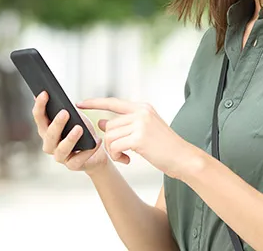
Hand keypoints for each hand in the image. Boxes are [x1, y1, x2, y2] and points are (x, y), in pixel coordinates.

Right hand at [32, 91, 108, 173]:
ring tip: (79, 128)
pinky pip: (78, 160)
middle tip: (65, 112)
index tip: (45, 93)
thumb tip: (57, 95)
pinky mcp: (72, 166)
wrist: (96, 152)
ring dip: (70, 138)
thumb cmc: (83, 132)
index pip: (39, 117)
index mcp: (47, 130)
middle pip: (49, 134)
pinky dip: (88, 151)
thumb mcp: (76, 117)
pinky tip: (96, 142)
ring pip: (61, 149)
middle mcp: (50, 144)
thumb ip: (66, 109)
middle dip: (56, 123)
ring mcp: (60, 156)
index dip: (40, 106)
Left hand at [77, 98, 198, 178]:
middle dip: (109, 142)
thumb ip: (125, 125)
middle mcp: (141, 112)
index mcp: (142, 107)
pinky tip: (127, 161)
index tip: (80, 103)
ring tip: (124, 157)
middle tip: (120, 153)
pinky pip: (115, 146)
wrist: (183, 158)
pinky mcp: (139, 138)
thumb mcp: (144, 130)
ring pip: (110, 136)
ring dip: (113, 151)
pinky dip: (117, 156)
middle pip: (109, 126)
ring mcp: (140, 124)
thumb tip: (101, 122)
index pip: (113, 102)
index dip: (94, 103)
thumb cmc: (165, 147)